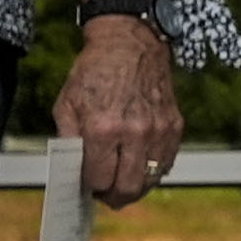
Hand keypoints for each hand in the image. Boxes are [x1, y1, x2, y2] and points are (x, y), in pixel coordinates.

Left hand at [55, 19, 184, 208]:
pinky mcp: (174, 126)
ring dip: (133, 188)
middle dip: (112, 197)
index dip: (89, 187)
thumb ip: (68, 141)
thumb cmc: (94, 72)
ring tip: (121, 182)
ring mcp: (158, 131)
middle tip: (104, 194)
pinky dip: (152, 172)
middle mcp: (133, 133)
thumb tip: (72, 173)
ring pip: (148, 181)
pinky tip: (139, 165)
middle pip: (126, 188)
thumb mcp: (66, 104)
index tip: (86, 185)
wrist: (129, 43)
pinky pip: (166, 164)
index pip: (97, 179)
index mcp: (102, 128)